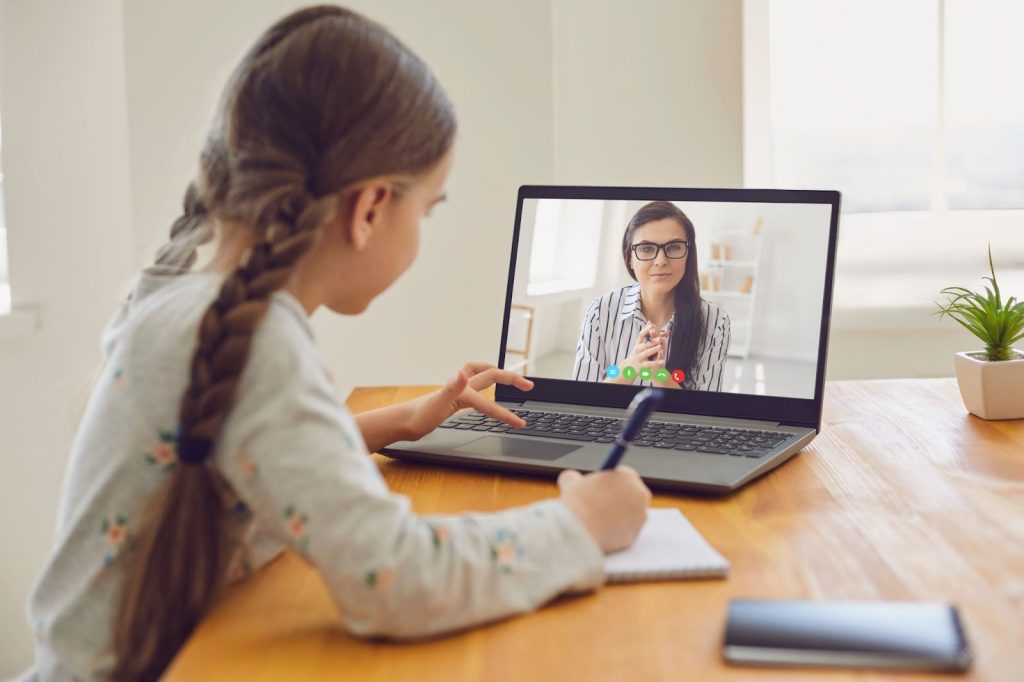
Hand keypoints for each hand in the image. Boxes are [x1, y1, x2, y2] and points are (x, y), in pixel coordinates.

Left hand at [405, 362, 533, 439]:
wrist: (402, 422)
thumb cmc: (417, 417)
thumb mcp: (436, 405)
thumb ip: (450, 389)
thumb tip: (461, 373)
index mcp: (461, 390)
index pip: (489, 402)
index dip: (505, 413)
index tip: (520, 424)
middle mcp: (460, 386)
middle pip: (491, 375)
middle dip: (511, 379)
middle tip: (529, 386)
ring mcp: (456, 391)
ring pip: (482, 376)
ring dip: (498, 374)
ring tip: (512, 379)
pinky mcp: (453, 398)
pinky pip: (475, 387)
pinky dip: (485, 386)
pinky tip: (485, 393)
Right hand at [557, 466, 650, 552]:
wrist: (580, 533)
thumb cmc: (576, 503)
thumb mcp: (571, 483)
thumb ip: (574, 477)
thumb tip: (571, 478)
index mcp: (628, 477)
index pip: (624, 475)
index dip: (610, 481)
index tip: (600, 486)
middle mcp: (640, 497)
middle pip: (630, 494)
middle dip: (617, 498)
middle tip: (599, 503)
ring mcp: (639, 519)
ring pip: (628, 515)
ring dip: (616, 516)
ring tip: (595, 520)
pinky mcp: (634, 538)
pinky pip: (623, 533)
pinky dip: (613, 533)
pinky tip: (598, 533)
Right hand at [606, 323, 667, 383]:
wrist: (627, 368)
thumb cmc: (636, 354)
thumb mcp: (639, 343)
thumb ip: (646, 334)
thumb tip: (650, 322)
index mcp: (638, 344)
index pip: (641, 335)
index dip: (646, 330)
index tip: (652, 325)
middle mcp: (637, 350)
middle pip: (645, 344)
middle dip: (653, 341)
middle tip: (660, 338)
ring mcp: (639, 358)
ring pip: (647, 353)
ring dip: (653, 350)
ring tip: (660, 347)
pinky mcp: (641, 366)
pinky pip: (649, 364)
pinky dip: (656, 363)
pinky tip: (662, 361)